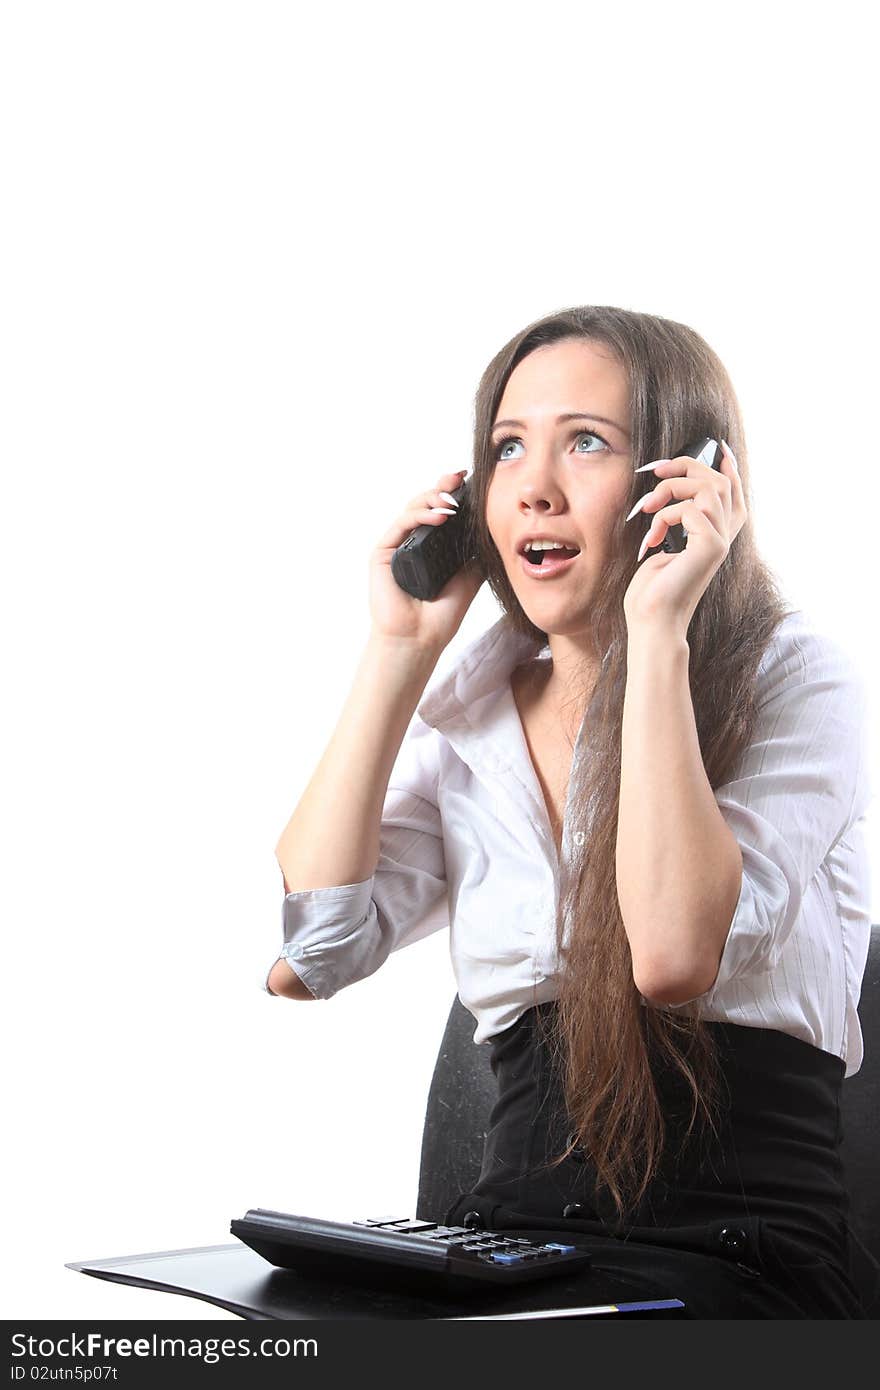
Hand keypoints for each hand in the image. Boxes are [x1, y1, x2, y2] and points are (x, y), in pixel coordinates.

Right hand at [369, 469, 483, 652]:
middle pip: (426, 504)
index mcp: (432, 546)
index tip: (471, 480)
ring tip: (453, 501)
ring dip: (433, 499)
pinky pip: (402, 525)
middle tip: (460, 479)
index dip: (453, 493)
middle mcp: (413, 543)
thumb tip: (493, 525)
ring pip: (412, 509)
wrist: (421, 639)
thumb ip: (477, 551)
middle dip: (443, 487)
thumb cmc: (442, 614)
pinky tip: (440, 516)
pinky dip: (421, 516)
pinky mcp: (383, 553)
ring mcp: (397, 546)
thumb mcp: (470, 576)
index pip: (441, 511)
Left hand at [622, 440, 745, 637]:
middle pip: (719, 482)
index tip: (719, 448)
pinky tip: (651, 540)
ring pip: (707, 488)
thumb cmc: (652, 590)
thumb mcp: (662, 546)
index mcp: (715, 538)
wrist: (652, 620)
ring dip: (669, 489)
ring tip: (645, 507)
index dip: (729, 469)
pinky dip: (663, 517)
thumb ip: (674, 521)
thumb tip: (665, 494)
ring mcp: (720, 542)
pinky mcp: (710, 547)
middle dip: (686, 466)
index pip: (734, 495)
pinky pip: (689, 509)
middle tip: (655, 470)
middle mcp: (723, 538)